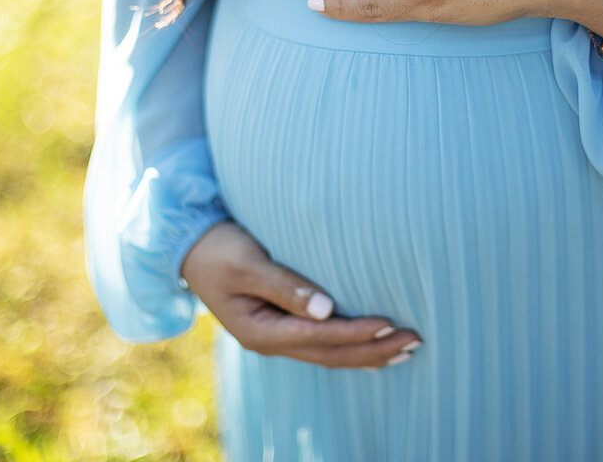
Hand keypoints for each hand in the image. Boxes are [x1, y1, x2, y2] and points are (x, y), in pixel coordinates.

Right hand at [181, 221, 421, 368]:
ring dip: (368, 353)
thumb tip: (328, 308)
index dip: (357, 333)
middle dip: (374, 350)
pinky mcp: (281, 325)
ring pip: (329, 354)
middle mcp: (270, 341)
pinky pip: (322, 344)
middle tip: (415, 341)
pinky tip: (374, 345)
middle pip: (331, 354)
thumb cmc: (218, 248)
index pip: (320, 337)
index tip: (390, 324)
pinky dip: (351, 345)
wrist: (187, 248)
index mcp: (260, 330)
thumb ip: (286, 285)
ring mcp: (275, 336)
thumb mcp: (248, 263)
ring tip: (406, 348)